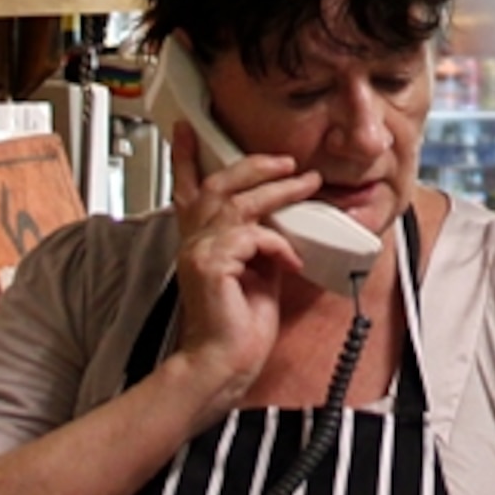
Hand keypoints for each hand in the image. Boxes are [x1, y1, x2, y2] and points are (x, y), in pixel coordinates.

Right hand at [165, 126, 333, 403]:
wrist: (223, 365)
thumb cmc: (238, 327)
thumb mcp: (256, 272)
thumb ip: (260, 242)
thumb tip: (283, 219)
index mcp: (200, 243)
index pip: (188, 191)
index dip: (187, 158)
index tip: (188, 129)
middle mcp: (192, 243)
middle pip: (217, 185)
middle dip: (253, 165)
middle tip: (286, 160)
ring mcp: (198, 253)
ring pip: (239, 205)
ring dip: (278, 191)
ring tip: (307, 184)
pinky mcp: (210, 266)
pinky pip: (252, 237)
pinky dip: (278, 245)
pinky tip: (292, 260)